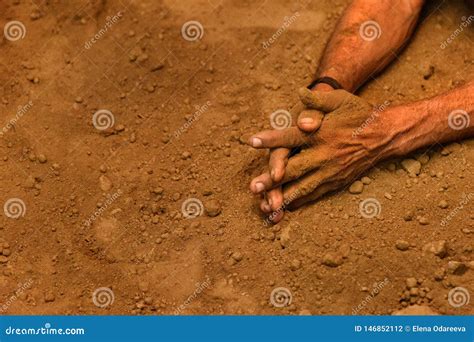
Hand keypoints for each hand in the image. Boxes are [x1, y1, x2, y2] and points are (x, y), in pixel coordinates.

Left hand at [249, 89, 399, 218]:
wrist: (384, 135)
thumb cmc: (358, 114)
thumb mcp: (340, 99)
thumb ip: (317, 98)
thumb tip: (300, 93)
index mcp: (321, 133)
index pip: (291, 136)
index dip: (271, 139)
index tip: (252, 141)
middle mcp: (324, 154)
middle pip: (293, 169)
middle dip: (271, 179)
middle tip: (253, 186)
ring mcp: (330, 171)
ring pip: (302, 187)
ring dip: (282, 197)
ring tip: (264, 206)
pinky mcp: (335, 182)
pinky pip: (314, 194)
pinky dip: (299, 202)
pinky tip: (284, 208)